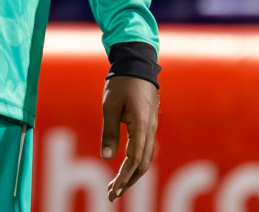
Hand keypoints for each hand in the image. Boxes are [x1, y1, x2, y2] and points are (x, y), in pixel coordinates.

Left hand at [103, 76, 157, 201]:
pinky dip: (136, 162)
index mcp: (142, 127)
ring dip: (132, 174)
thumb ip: (109, 133)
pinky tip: (126, 168)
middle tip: (112, 194)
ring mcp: (151, 127)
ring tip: (116, 185)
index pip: (134, 160)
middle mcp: (150, 130)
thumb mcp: (110, 107)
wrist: (137, 64)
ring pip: (145, 158)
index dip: (124, 178)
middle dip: (128, 182)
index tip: (114, 190)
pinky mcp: (149, 124)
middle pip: (142, 165)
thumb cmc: (122, 83)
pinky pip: (146, 149)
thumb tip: (107, 158)